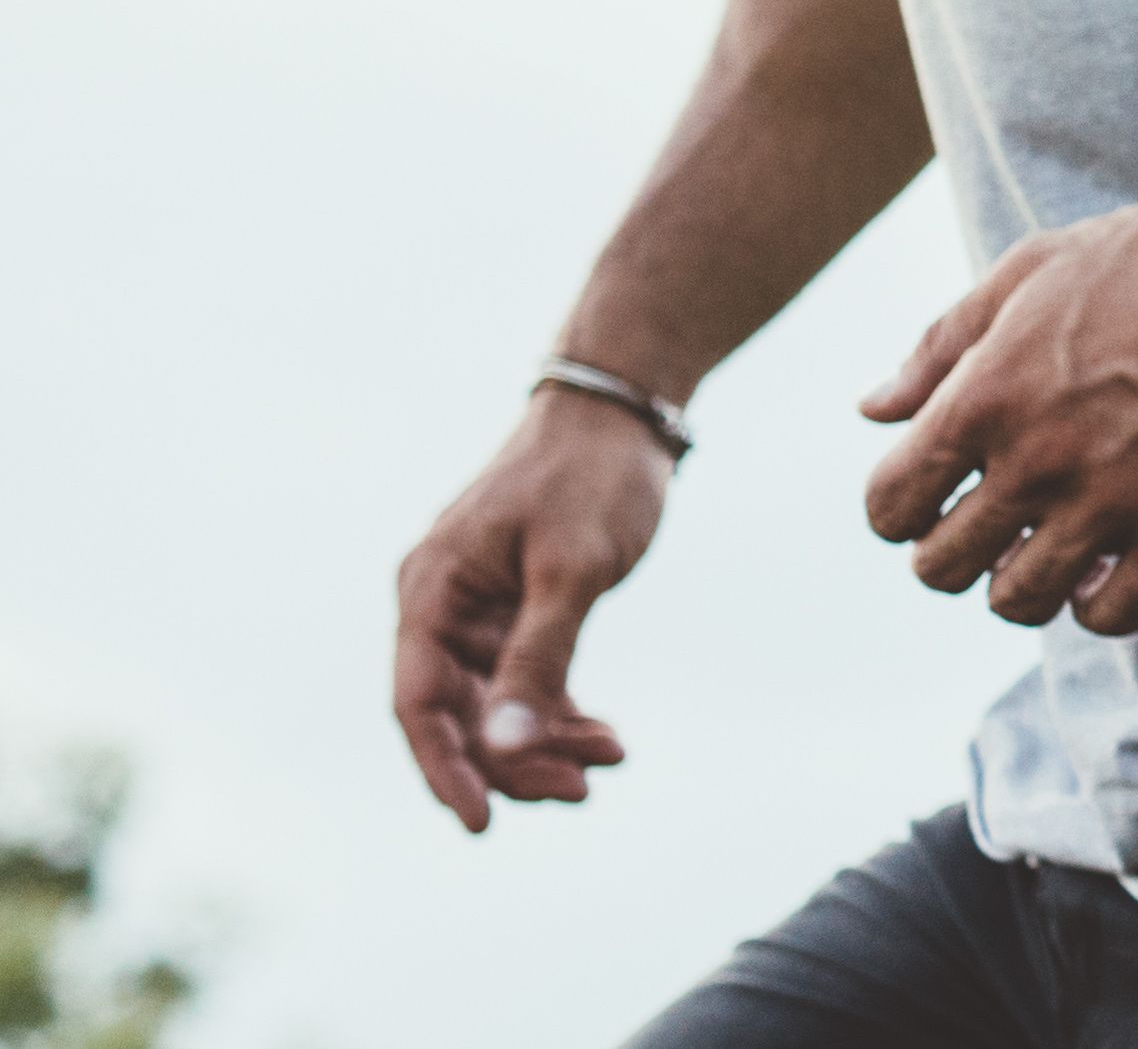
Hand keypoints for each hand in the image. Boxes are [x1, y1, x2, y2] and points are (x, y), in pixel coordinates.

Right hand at [391, 386, 672, 831]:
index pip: (419, 703)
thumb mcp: (571, 567)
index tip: (481, 822)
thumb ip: (539, 657)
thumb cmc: (593, 474)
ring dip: (545, 742)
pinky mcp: (520, 612)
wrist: (625, 409)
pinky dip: (562, 713)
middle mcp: (443, 605)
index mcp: (432, 589)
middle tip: (579, 790)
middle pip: (458, 715)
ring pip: (497, 706)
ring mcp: (481, 611)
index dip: (445, 768)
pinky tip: (605, 738)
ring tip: (608, 761)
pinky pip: (528, 683)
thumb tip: (504, 748)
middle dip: (514, 761)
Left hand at [860, 202, 1137, 636]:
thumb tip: (874, 409)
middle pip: (942, 568)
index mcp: (986, 396)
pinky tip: (1109, 562)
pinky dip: (1097, 603)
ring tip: (1049, 542)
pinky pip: (1112, 616)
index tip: (933, 495)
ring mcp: (1111, 502)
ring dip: (1022, 580)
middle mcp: (1037, 460)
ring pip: (1019, 602)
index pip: (890, 506)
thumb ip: (943, 345)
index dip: (899, 508)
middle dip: (953, 551)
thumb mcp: (1031, 271)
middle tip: (991, 522)